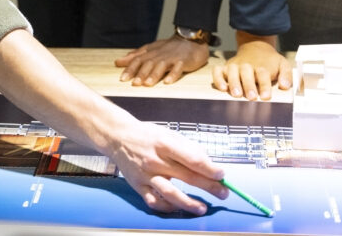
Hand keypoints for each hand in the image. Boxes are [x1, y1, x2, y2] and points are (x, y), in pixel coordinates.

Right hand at [109, 119, 227, 212]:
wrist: (118, 137)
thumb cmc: (147, 135)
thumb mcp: (168, 133)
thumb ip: (187, 148)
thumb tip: (208, 163)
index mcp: (165, 143)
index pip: (192, 158)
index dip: (209, 168)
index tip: (222, 174)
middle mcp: (155, 160)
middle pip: (187, 177)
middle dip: (209, 186)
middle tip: (223, 192)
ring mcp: (146, 175)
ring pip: (170, 194)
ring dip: (189, 203)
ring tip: (202, 208)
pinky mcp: (138, 186)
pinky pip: (154, 202)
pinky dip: (168, 207)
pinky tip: (179, 207)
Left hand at [115, 36, 208, 85]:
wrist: (190, 39)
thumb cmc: (169, 47)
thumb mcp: (151, 49)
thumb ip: (135, 56)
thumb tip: (119, 61)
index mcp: (151, 53)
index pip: (138, 60)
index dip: (130, 69)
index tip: (122, 78)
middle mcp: (160, 55)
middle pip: (148, 64)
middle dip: (141, 73)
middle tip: (134, 83)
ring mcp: (172, 58)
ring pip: (162, 66)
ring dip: (154, 75)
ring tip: (148, 84)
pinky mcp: (183, 61)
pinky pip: (178, 68)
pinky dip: (173, 74)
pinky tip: (168, 82)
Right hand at [211, 32, 291, 100]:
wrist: (255, 46)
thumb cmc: (269, 61)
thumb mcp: (282, 64)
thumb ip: (286, 75)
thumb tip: (284, 85)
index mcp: (262, 66)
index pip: (263, 74)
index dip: (264, 85)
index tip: (265, 96)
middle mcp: (247, 65)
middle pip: (246, 72)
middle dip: (248, 85)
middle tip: (251, 97)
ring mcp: (235, 65)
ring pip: (232, 71)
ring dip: (233, 83)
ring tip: (236, 94)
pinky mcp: (225, 67)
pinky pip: (218, 71)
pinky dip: (218, 78)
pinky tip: (222, 87)